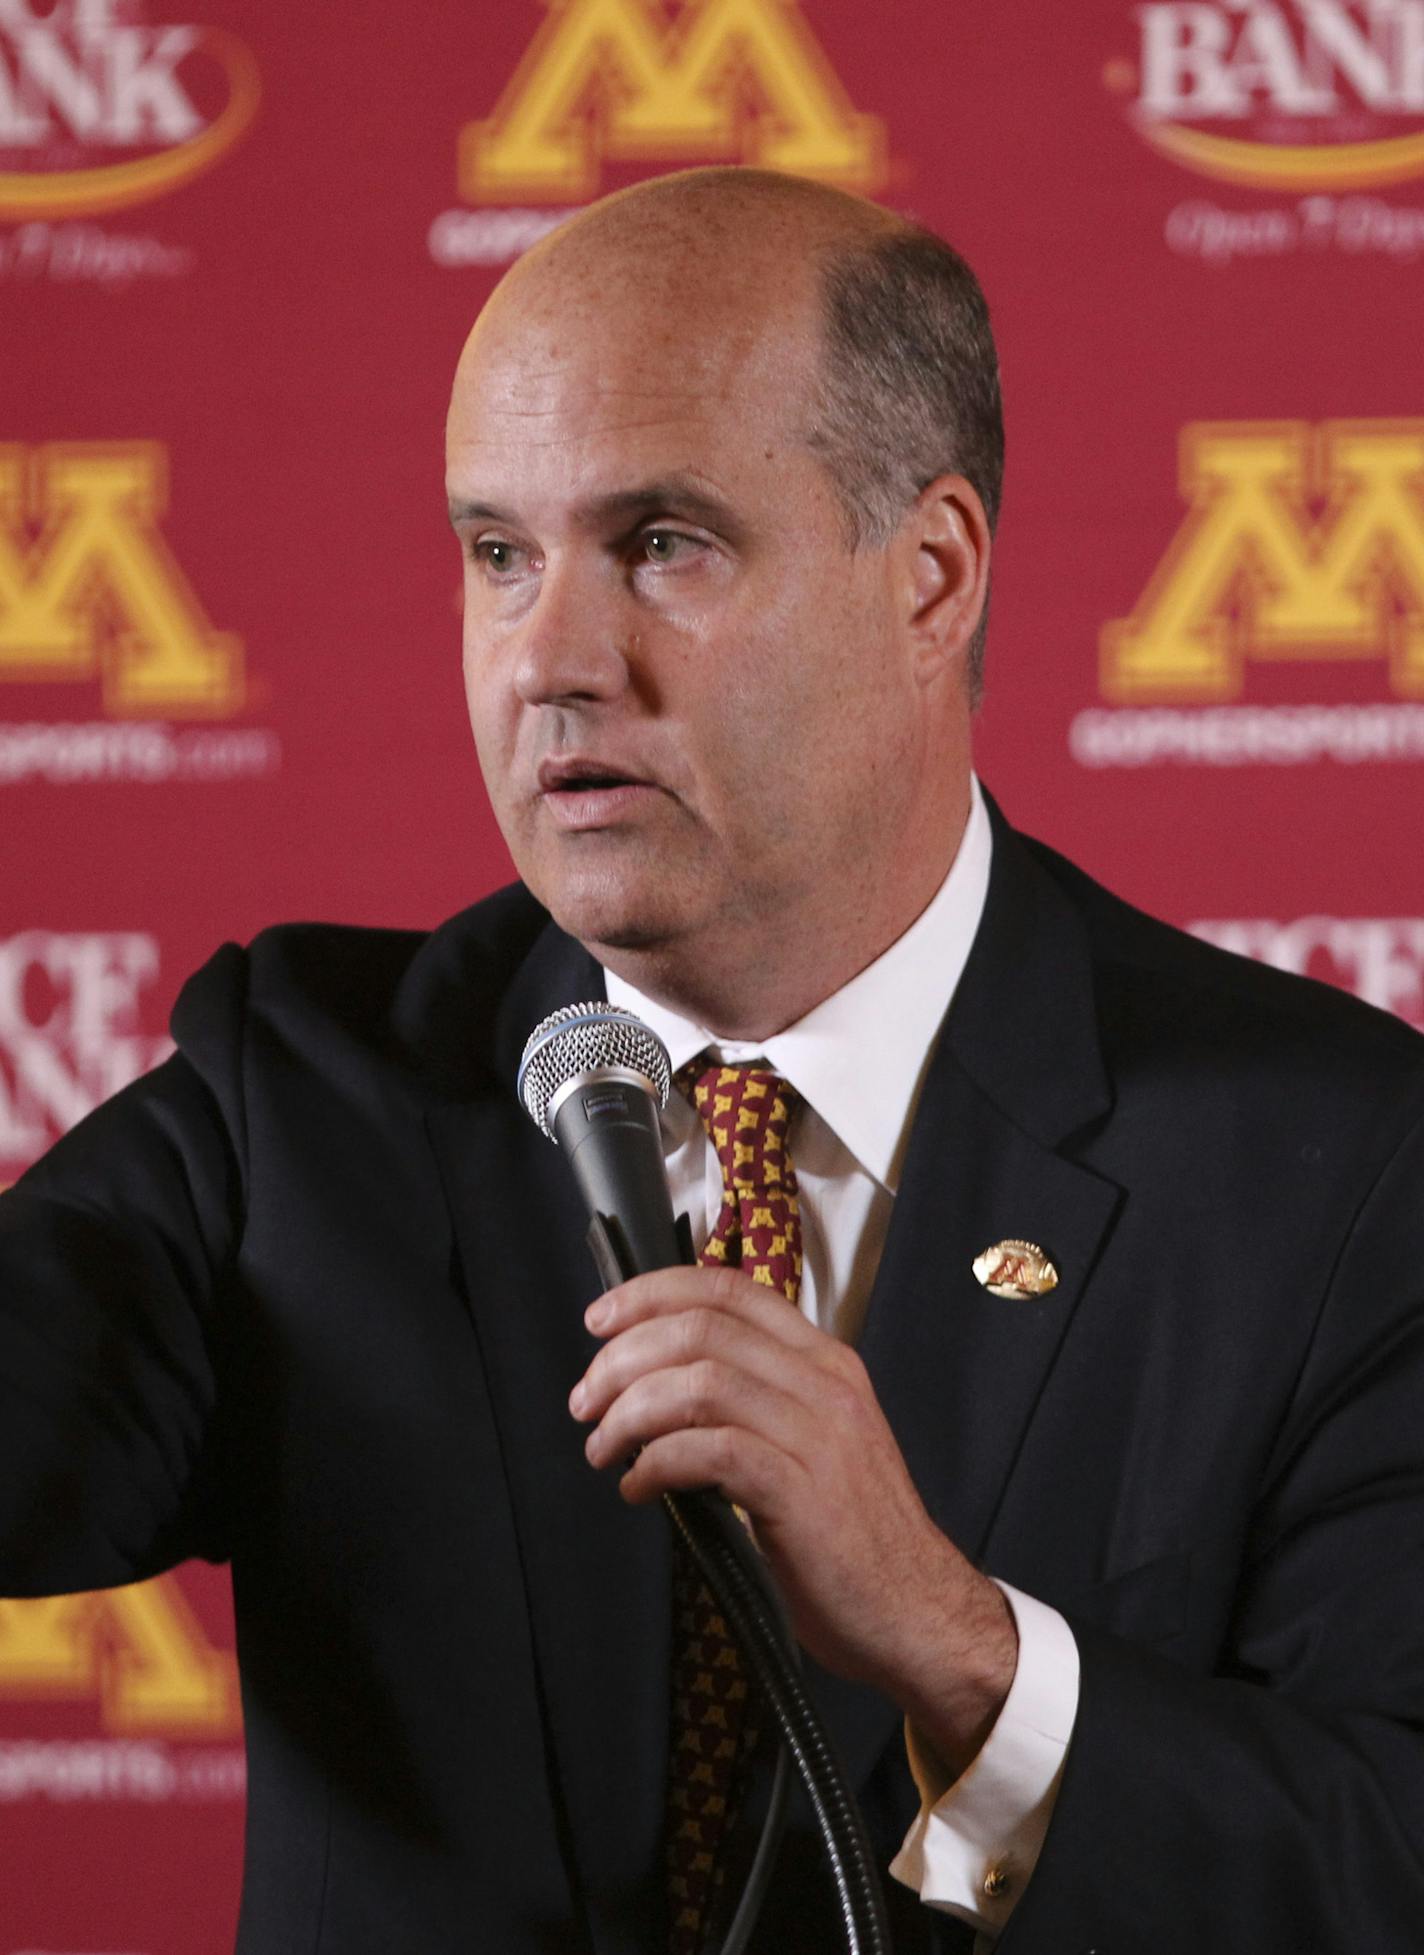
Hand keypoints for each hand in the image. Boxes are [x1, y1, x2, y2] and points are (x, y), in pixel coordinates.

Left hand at [569, 1264, 1017, 1776]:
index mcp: (826, 1362)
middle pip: (701, 1328)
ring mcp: (817, 1436)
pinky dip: (657, 1462)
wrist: (918, 1612)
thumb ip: (756, 1402)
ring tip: (604, 1448)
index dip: (653, 1294)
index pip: (729, 1290)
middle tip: (586, 1401)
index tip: (601, 1321)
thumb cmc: (855, 1537)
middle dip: (623, 1358)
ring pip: (699, 1382)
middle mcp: (824, 1385)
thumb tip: (661, 1386)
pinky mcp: (801, 1492)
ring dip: (630, 1412)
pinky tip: (639, 1486)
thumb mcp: (814, 1442)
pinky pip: (710, 1451)